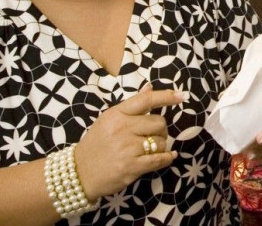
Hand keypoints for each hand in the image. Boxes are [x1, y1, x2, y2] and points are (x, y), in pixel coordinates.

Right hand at [74, 84, 185, 200]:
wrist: (79, 173)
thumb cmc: (96, 144)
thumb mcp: (108, 120)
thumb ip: (131, 105)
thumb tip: (150, 87)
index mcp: (116, 114)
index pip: (145, 101)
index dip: (166, 96)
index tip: (181, 95)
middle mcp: (122, 129)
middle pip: (158, 122)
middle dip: (161, 130)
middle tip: (155, 135)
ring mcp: (127, 148)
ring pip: (160, 142)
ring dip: (161, 146)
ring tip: (150, 149)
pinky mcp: (131, 167)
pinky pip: (159, 159)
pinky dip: (167, 158)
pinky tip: (168, 157)